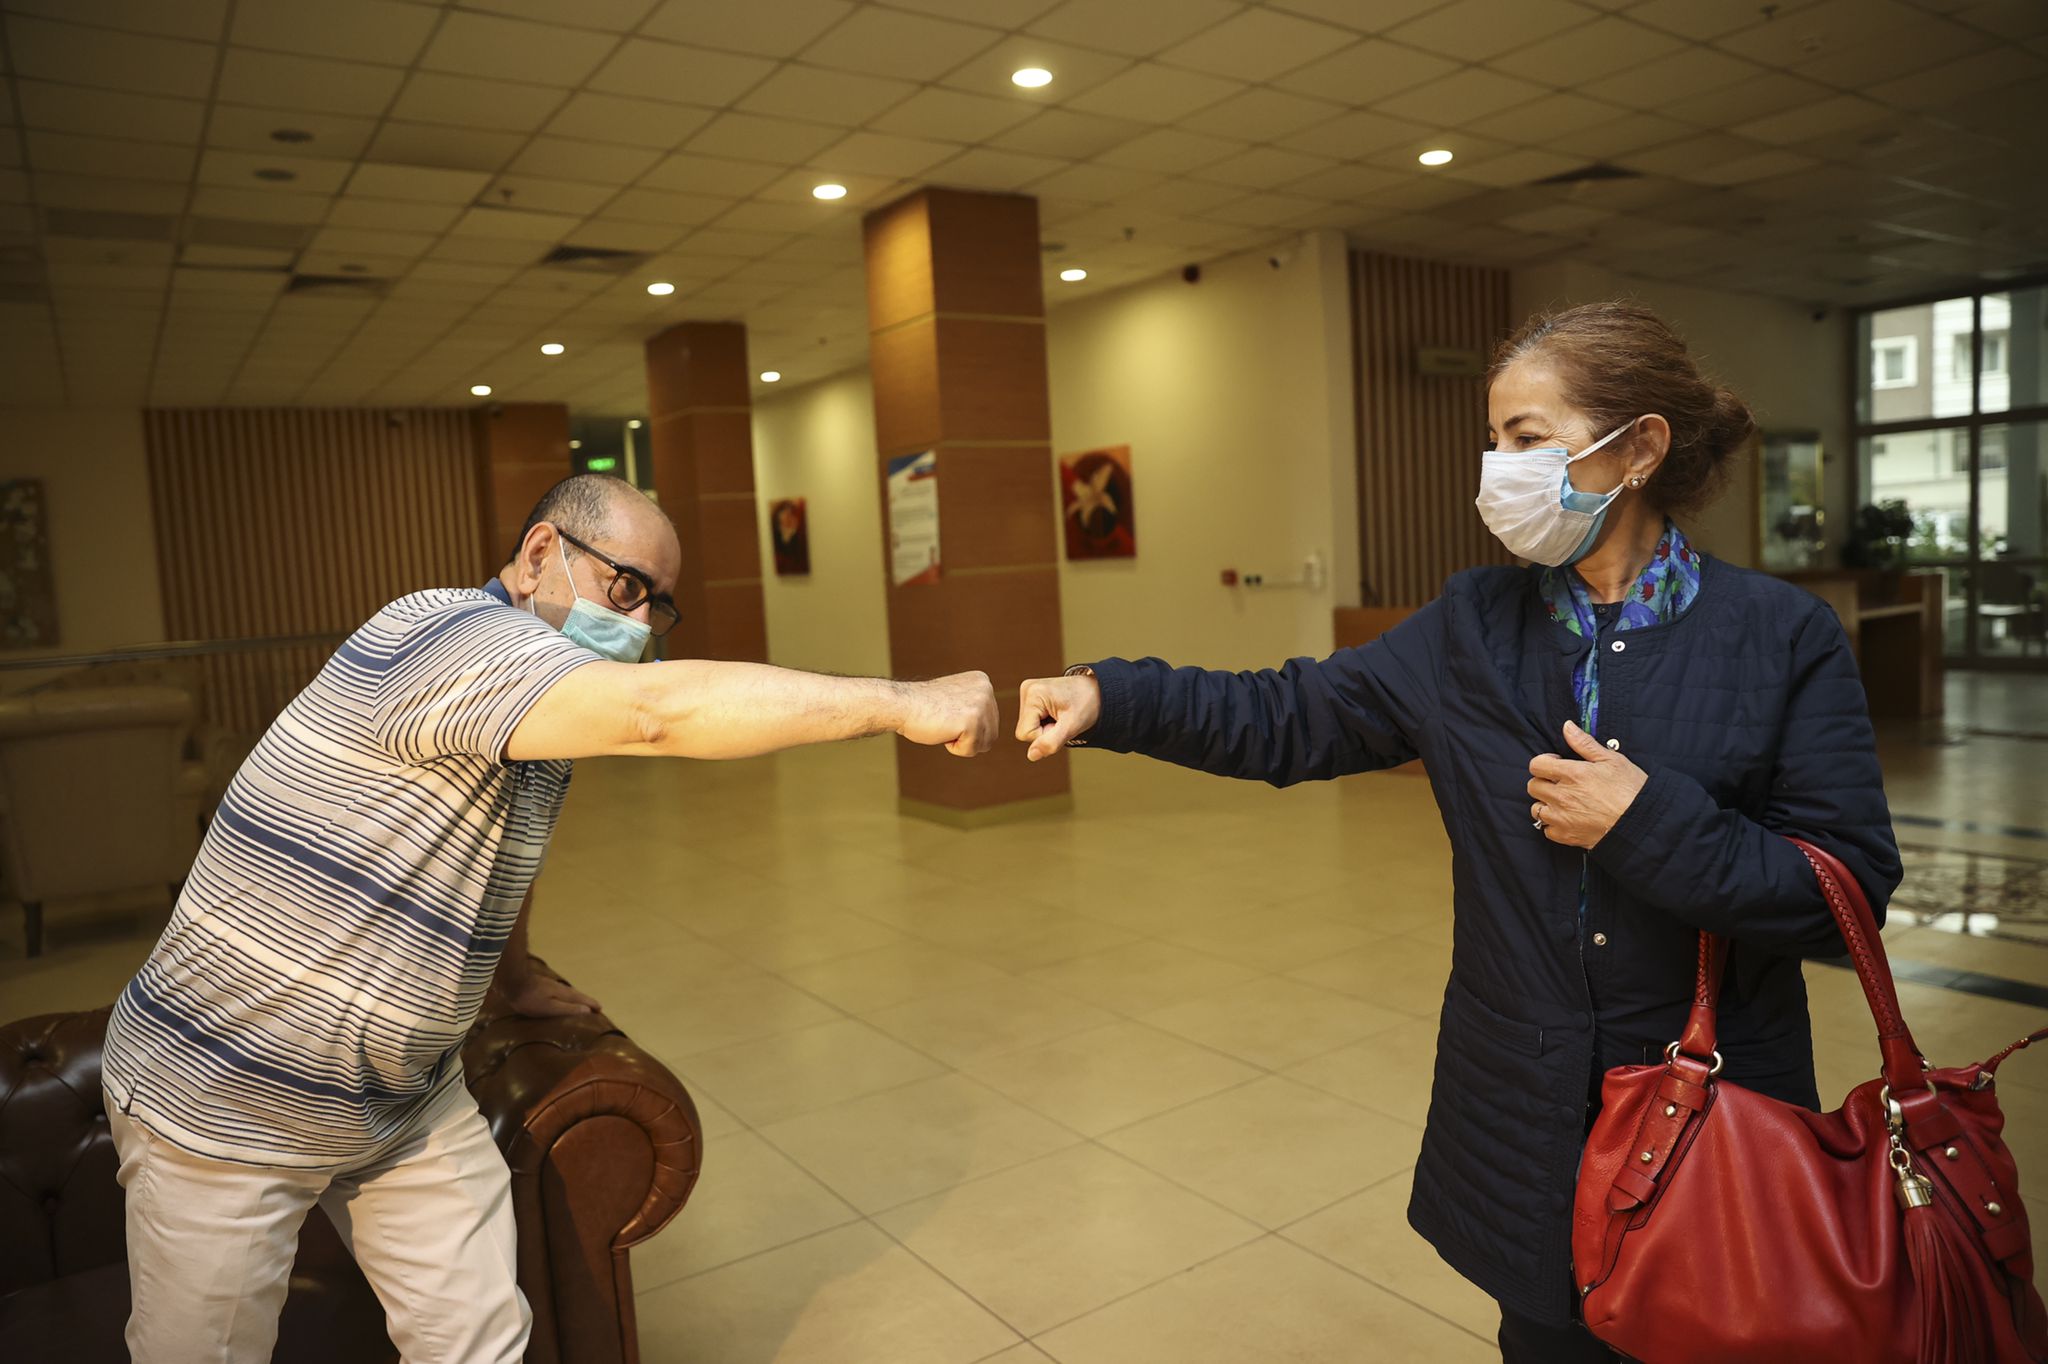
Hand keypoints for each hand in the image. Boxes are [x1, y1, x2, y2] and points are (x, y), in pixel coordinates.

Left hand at [502, 971, 600, 1018]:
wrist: (514, 982)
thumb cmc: (531, 999)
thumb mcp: (550, 1007)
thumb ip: (568, 1009)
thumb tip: (587, 1010)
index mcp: (565, 994)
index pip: (583, 999)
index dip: (592, 1004)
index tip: (600, 1009)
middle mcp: (561, 988)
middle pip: (577, 995)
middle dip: (586, 1001)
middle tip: (594, 1007)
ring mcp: (552, 985)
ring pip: (569, 992)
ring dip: (577, 999)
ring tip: (581, 1004)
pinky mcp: (544, 986)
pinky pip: (561, 992)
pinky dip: (567, 997)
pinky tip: (561, 999)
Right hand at [899, 671, 998, 755]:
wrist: (901, 704)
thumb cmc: (922, 706)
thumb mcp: (956, 698)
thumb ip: (973, 705)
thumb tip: (987, 726)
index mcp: (983, 682)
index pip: (990, 720)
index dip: (966, 726)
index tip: (946, 713)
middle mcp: (986, 690)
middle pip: (991, 734)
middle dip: (967, 737)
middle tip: (944, 721)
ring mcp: (981, 705)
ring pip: (984, 744)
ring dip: (962, 742)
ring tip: (944, 725)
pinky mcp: (973, 721)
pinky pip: (971, 750)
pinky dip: (955, 748)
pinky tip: (942, 730)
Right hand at [1016, 673, 1099, 761]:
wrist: (1097, 690)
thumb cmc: (1087, 704)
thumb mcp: (1071, 726)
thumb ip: (1051, 742)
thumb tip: (1031, 755)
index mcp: (1033, 693)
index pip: (1025, 734)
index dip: (1045, 736)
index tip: (1061, 724)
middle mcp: (1027, 690)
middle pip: (1024, 730)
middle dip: (1045, 732)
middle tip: (1063, 720)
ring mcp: (1028, 692)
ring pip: (1028, 727)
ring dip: (1045, 728)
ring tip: (1061, 716)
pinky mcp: (1032, 696)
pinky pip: (1032, 721)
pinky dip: (1045, 722)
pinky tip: (1057, 714)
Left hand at [1527, 721, 1647, 848]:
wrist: (1642, 823)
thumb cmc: (1631, 790)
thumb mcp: (1612, 760)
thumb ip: (1584, 743)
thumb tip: (1567, 727)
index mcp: (1572, 774)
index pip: (1536, 765)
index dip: (1545, 761)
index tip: (1557, 763)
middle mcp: (1562, 796)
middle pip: (1533, 786)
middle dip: (1544, 781)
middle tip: (1561, 783)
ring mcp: (1562, 818)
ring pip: (1536, 809)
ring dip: (1546, 804)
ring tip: (1563, 802)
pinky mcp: (1566, 836)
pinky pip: (1547, 830)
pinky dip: (1553, 825)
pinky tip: (1567, 819)